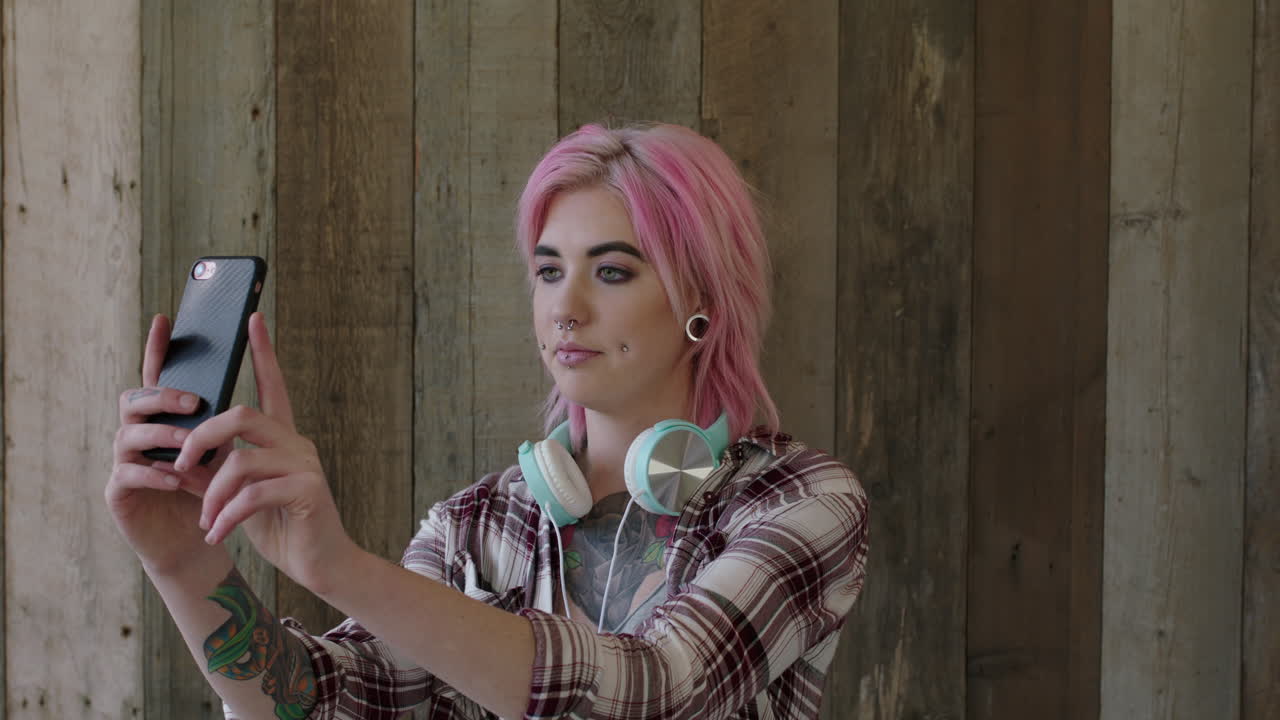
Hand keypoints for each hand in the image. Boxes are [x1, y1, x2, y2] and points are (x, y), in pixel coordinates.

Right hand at [107, 314, 235, 575]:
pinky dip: (153, 474)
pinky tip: (175, 479)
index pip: (156, 378)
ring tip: (188, 443)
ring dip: (163, 435)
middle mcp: (136, 435)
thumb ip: (220, 424)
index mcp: (162, 420)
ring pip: (128, 434)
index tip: (166, 319)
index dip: (157, 349)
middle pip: (135, 399)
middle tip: (194, 402)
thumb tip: (239, 396)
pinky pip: (127, 474)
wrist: (193, 540)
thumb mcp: (220, 452)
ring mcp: (122, 462)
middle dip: (163, 397)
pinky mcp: (118, 492)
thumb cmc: (207, 491)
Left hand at [173, 312, 354, 592]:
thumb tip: (176, 460)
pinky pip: (252, 494)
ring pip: (240, 460)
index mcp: (282, 439)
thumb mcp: (236, 499)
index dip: (264, 352)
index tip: (253, 319)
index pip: (273, 385)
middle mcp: (296, 443)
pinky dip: (226, 516)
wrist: (321, 565)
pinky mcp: (306, 491)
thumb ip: (213, 475)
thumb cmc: (282, 529)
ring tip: (206, 522)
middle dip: (202, 438)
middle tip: (181, 465)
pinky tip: (218, 533)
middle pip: (241, 415)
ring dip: (211, 494)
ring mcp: (305, 465)